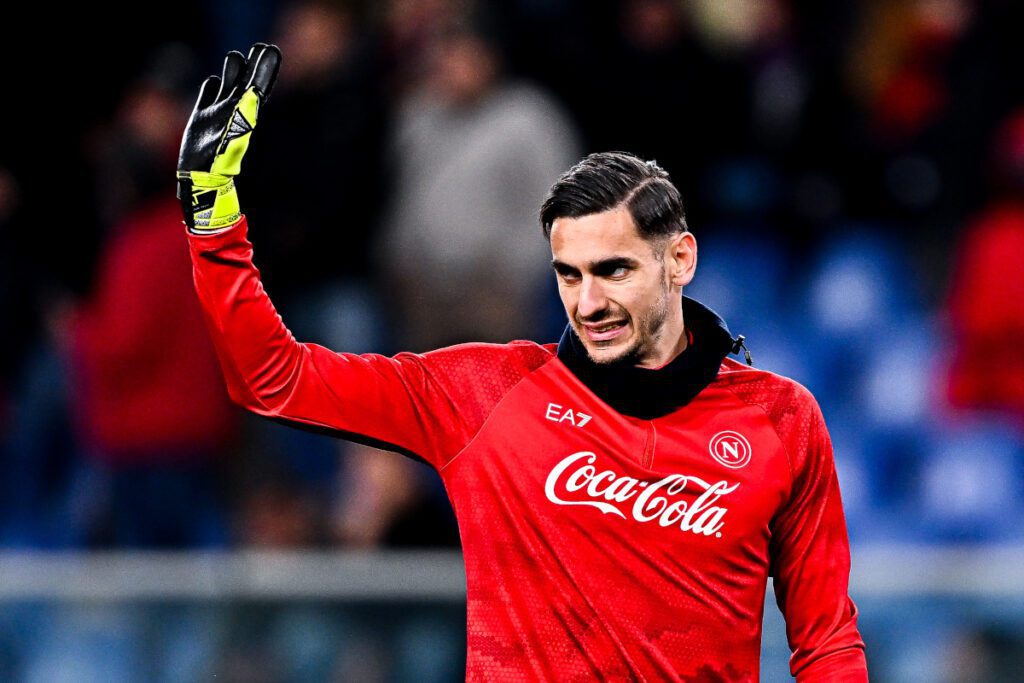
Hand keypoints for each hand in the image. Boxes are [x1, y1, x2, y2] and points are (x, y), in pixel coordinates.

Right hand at [176, 42, 280, 231]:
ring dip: (233, 71)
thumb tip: (264, 70)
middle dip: (252, 64)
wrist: (203, 173)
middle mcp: (235, 110)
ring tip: (236, 56)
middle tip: (260, 47)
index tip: (271, 50)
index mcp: (247, 110)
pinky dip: (212, 87)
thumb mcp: (241, 117)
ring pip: (227, 85)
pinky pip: (208, 96)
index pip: (260, 83)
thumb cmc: (224, 148)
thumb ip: (252, 92)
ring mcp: (218, 113)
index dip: (265, 67)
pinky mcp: (201, 118)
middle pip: (246, 81)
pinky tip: (214, 82)